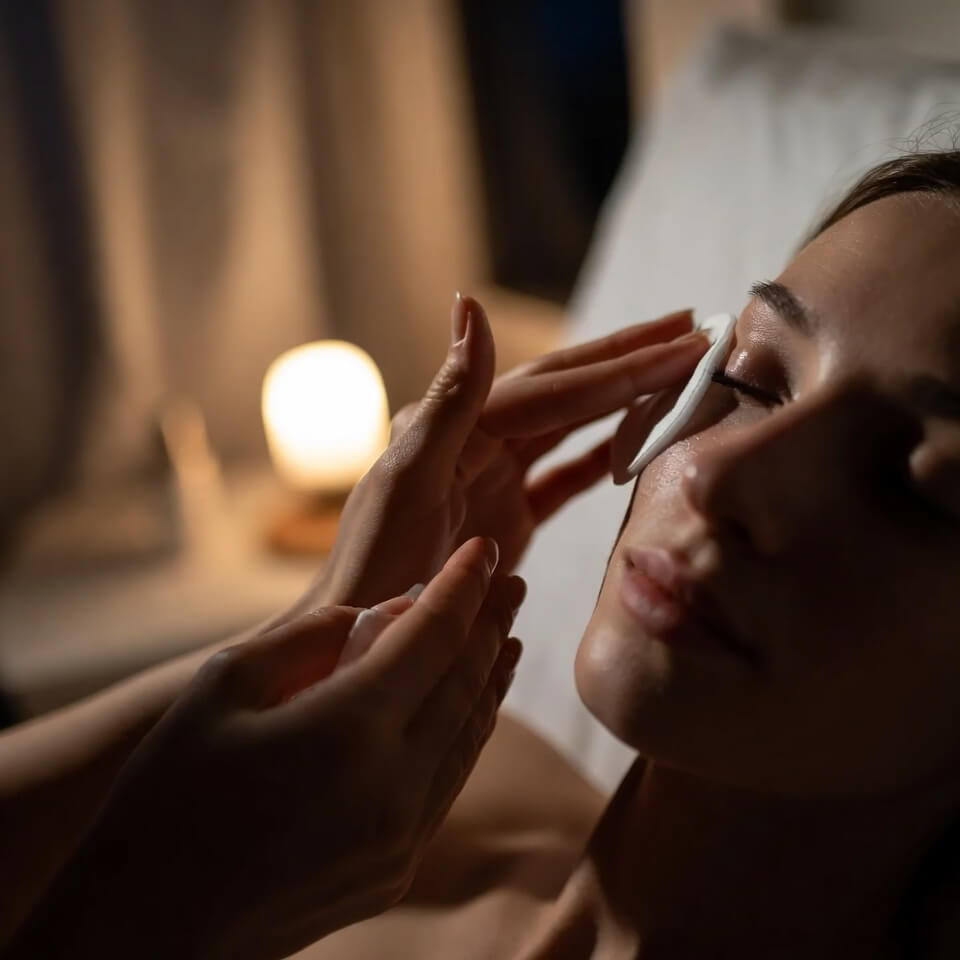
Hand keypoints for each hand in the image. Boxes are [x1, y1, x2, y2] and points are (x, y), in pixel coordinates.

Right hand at [13, 538, 523, 959]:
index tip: (486, 546)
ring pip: (471, 735)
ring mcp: (402, 837)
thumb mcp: (227, 683)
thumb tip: (390, 613)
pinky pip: (450, 779)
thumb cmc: (168, 791)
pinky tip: (470, 704)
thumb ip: (317, 636)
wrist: (146, 928)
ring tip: (503, 633)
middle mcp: (393, 786)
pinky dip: (468, 729)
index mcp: (348, 730)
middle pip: (467, 683)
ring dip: (491, 676)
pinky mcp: (396, 869)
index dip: (463, 584)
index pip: (434, 636)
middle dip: (491, 621)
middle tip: (509, 580)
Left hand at [319, 295, 708, 607]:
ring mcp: (496, 476)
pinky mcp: (508, 514)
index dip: (622, 366)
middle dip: (632, 360)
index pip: (556, 387)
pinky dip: (604, 456)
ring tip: (680, 370)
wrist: (362, 638)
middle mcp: (480, 439)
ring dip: (625, 397)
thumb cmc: (375, 568)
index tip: (684, 344)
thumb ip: (450, 398)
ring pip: (573, 425)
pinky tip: (640, 441)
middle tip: (694, 331)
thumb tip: (470, 303)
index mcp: (460, 425)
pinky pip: (565, 475)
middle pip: (569, 390)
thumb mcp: (406, 481)